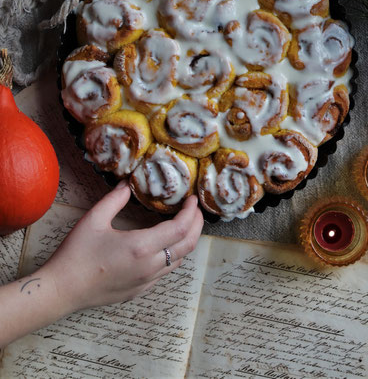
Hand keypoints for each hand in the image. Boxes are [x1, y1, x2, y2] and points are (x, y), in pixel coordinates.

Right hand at [44, 182, 203, 312]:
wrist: (63, 290)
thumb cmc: (76, 253)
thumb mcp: (94, 219)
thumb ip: (115, 199)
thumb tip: (127, 184)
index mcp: (141, 247)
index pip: (180, 229)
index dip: (191, 213)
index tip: (192, 199)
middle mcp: (149, 266)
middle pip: (187, 246)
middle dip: (196, 225)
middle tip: (194, 210)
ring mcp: (146, 281)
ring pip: (179, 260)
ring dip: (186, 241)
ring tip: (184, 224)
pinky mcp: (140, 291)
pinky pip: (165, 272)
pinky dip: (173, 256)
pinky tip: (164, 246)